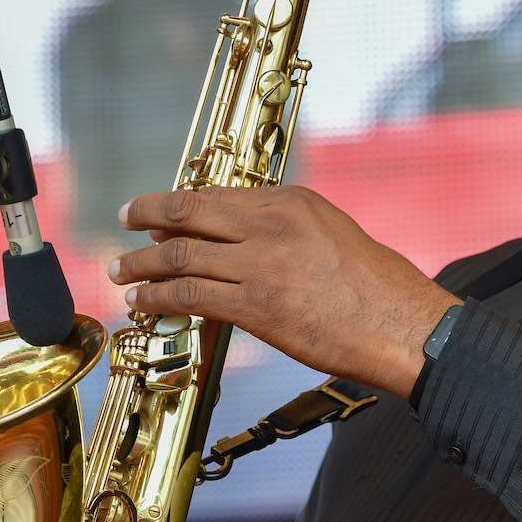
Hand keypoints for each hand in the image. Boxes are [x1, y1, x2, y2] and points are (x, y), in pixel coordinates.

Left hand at [109, 186, 459, 397]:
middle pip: (188, 212)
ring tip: (120, 273)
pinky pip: (190, 296)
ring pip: (180, 256)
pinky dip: (157, 298)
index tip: (156, 210)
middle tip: (124, 224)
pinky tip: (142, 304)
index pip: (217, 195)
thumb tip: (250, 242)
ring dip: (141, 266)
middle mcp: (270, 224)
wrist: (402, 325)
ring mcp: (260, 264)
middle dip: (146, 216)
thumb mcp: (332, 235)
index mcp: (291, 201)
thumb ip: (289, 232)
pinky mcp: (255, 306)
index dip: (177, 203)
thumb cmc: (378, 289)